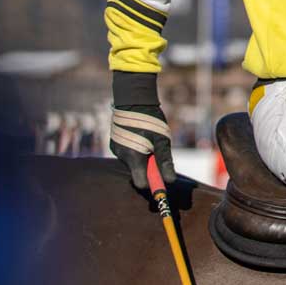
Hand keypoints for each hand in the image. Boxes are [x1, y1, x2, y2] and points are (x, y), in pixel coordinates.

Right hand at [110, 71, 175, 190]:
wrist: (133, 100)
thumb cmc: (150, 120)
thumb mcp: (162, 141)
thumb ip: (164, 162)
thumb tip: (170, 181)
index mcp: (133, 157)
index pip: (141, 183)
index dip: (153, 184)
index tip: (163, 184)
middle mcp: (122, 156)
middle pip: (138, 173)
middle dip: (149, 169)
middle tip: (158, 154)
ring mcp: (117, 150)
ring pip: (134, 162)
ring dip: (143, 157)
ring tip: (150, 140)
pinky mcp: (115, 144)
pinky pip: (128, 154)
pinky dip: (137, 150)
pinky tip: (142, 137)